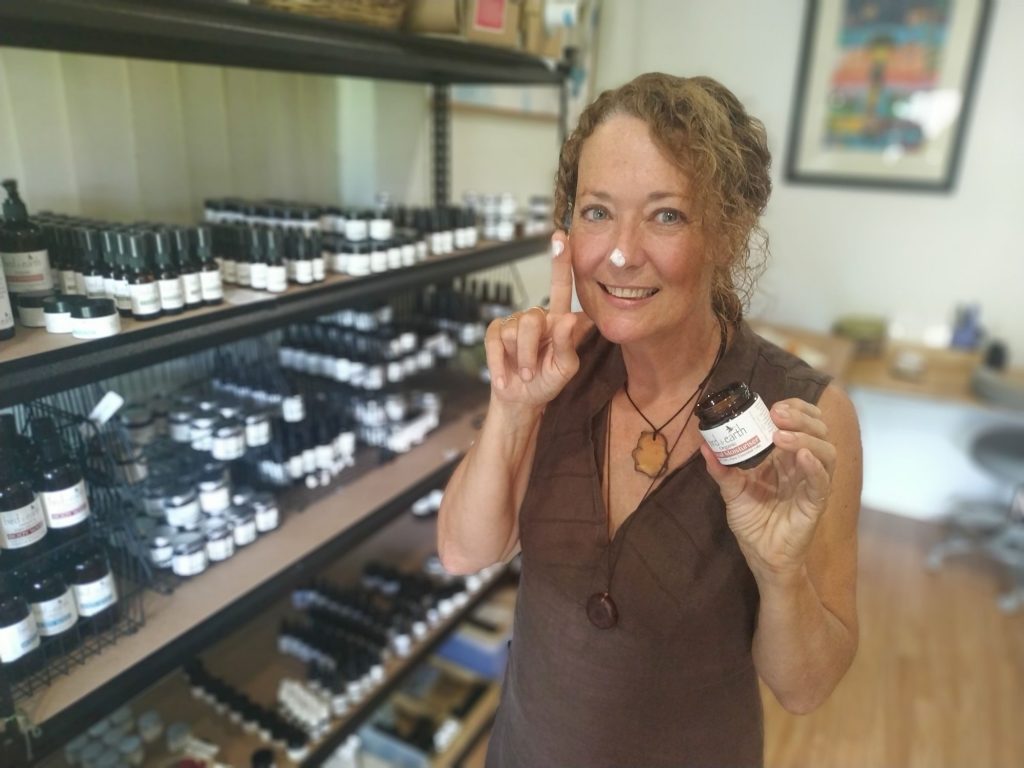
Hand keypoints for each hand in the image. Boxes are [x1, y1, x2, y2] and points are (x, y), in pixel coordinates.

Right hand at [484, 232, 580, 407]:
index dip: (560, 263)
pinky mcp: (494, 333)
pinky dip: (499, 363)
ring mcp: (513, 323)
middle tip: (531, 372)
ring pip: (514, 331)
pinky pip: (495, 342)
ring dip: (519, 359)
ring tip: (523, 373)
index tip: (561, 238)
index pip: (560, 288)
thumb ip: (568, 344)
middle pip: (532, 318)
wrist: (521, 399)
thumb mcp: (565, 368)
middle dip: (531, 350)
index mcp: (557, 321)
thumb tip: (570, 317)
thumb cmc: (547, 381)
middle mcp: (536, 317)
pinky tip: (504, 377)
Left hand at [700, 398, 836, 581]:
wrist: (762, 556)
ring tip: (781, 436)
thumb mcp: (733, 492)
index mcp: (785, 459)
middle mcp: (802, 466)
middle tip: (778, 414)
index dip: (795, 410)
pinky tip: (802, 457)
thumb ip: (722, 469)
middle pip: (818, 431)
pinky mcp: (815, 503)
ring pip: (826, 451)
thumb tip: (704, 445)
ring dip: (805, 438)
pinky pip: (822, 481)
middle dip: (801, 417)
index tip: (774, 406)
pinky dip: (815, 467)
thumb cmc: (753, 523)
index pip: (802, 423)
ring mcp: (812, 484)